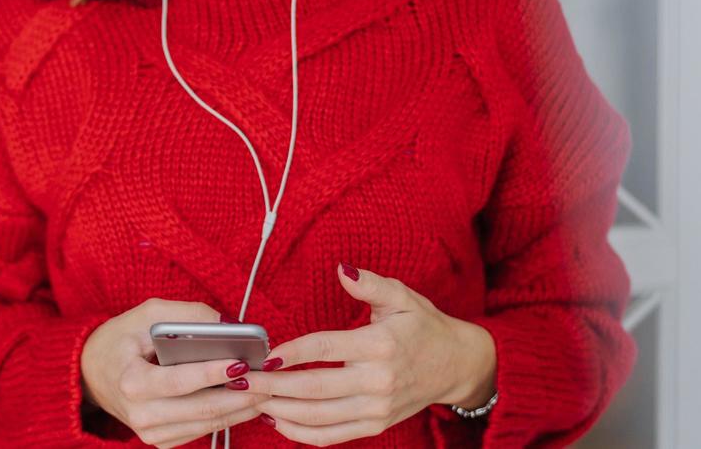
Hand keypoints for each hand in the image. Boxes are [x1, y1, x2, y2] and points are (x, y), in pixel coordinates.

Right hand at [80, 298, 266, 447]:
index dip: (212, 373)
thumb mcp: (147, 313)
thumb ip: (188, 315)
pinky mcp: (160, 440)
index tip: (242, 363)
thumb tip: (230, 325)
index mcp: (131, 380)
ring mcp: (150, 432)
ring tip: (266, 390)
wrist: (92, 372)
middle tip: (268, 379)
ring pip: (207, 424)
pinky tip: (245, 401)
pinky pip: (201, 431)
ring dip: (240, 409)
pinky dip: (227, 417)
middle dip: (240, 395)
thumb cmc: (121, 339)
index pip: (179, 381)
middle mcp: (140, 413)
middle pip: (201, 408)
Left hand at [245, 263, 496, 444]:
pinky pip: (333, 435)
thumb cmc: (424, 326)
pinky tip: (277, 420)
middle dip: (273, 386)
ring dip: (281, 411)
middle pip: (315, 388)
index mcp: (379, 345)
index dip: (293, 351)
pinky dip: (302, 433)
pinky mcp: (376, 425)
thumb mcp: (402, 297)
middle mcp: (377, 381)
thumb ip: (370, 284)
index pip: (325, 348)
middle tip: (242, 381)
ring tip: (251, 400)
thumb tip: (342, 268)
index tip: (265, 354)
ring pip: (319, 417)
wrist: (457, 366)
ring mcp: (377, 409)